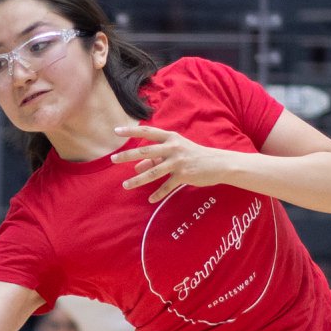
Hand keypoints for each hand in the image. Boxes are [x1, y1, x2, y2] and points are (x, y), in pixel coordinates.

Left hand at [111, 124, 235, 201]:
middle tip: (113, 159)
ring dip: (138, 180)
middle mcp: (173, 148)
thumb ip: (156, 158)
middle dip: (128, 155)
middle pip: (146, 151)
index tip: (116, 131)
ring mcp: (178, 162)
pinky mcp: (184, 175)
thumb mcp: (175, 152)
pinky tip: (150, 200)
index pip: (148, 132)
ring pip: (154, 172)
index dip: (132, 131)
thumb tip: (136, 167)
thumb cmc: (193, 155)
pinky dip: (158, 194)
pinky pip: (167, 186)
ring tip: (126, 185)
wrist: (218, 164)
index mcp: (171, 138)